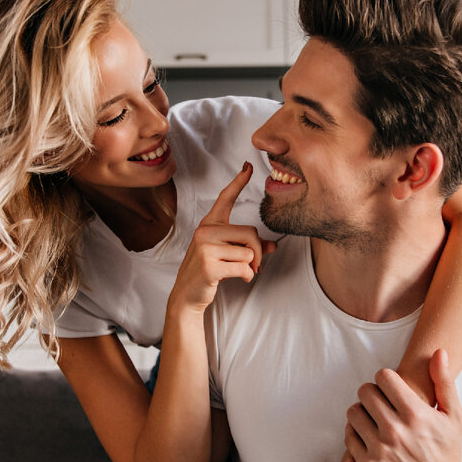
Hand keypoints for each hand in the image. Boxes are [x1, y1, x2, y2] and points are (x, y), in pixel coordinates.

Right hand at [169, 162, 275, 313]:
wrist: (187, 295)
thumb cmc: (208, 272)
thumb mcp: (227, 255)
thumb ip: (249, 247)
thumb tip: (274, 246)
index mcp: (209, 225)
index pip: (225, 199)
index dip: (238, 182)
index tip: (247, 166)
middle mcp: (205, 231)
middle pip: (250, 233)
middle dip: (258, 252)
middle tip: (255, 265)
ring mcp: (205, 248)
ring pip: (248, 252)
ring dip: (250, 267)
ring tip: (239, 272)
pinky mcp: (209, 265)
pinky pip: (243, 267)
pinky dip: (247, 276)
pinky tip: (239, 279)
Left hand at [345, 350, 461, 461]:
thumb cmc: (448, 451)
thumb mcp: (454, 415)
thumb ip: (444, 381)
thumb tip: (438, 352)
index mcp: (416, 414)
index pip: (383, 376)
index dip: (386, 378)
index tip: (392, 387)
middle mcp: (396, 430)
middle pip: (365, 392)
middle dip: (373, 392)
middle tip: (381, 401)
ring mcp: (380, 449)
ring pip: (353, 412)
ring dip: (362, 411)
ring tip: (374, 418)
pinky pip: (349, 435)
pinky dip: (356, 432)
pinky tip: (369, 435)